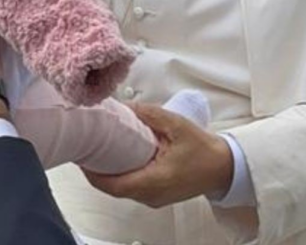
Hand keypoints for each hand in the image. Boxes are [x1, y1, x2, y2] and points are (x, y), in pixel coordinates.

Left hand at [84, 104, 233, 207]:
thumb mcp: (176, 125)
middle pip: (113, 189)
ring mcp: (154, 198)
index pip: (112, 185)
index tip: (81, 156)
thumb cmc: (203, 149)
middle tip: (86, 149)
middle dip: (96, 172)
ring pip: (122, 190)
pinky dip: (121, 176)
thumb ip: (149, 114)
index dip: (92, 173)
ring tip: (98, 152)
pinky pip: (132, 189)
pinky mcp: (158, 196)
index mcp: (154, 181)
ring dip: (108, 175)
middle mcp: (151, 195)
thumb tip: (125, 105)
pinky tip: (118, 160)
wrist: (224, 167)